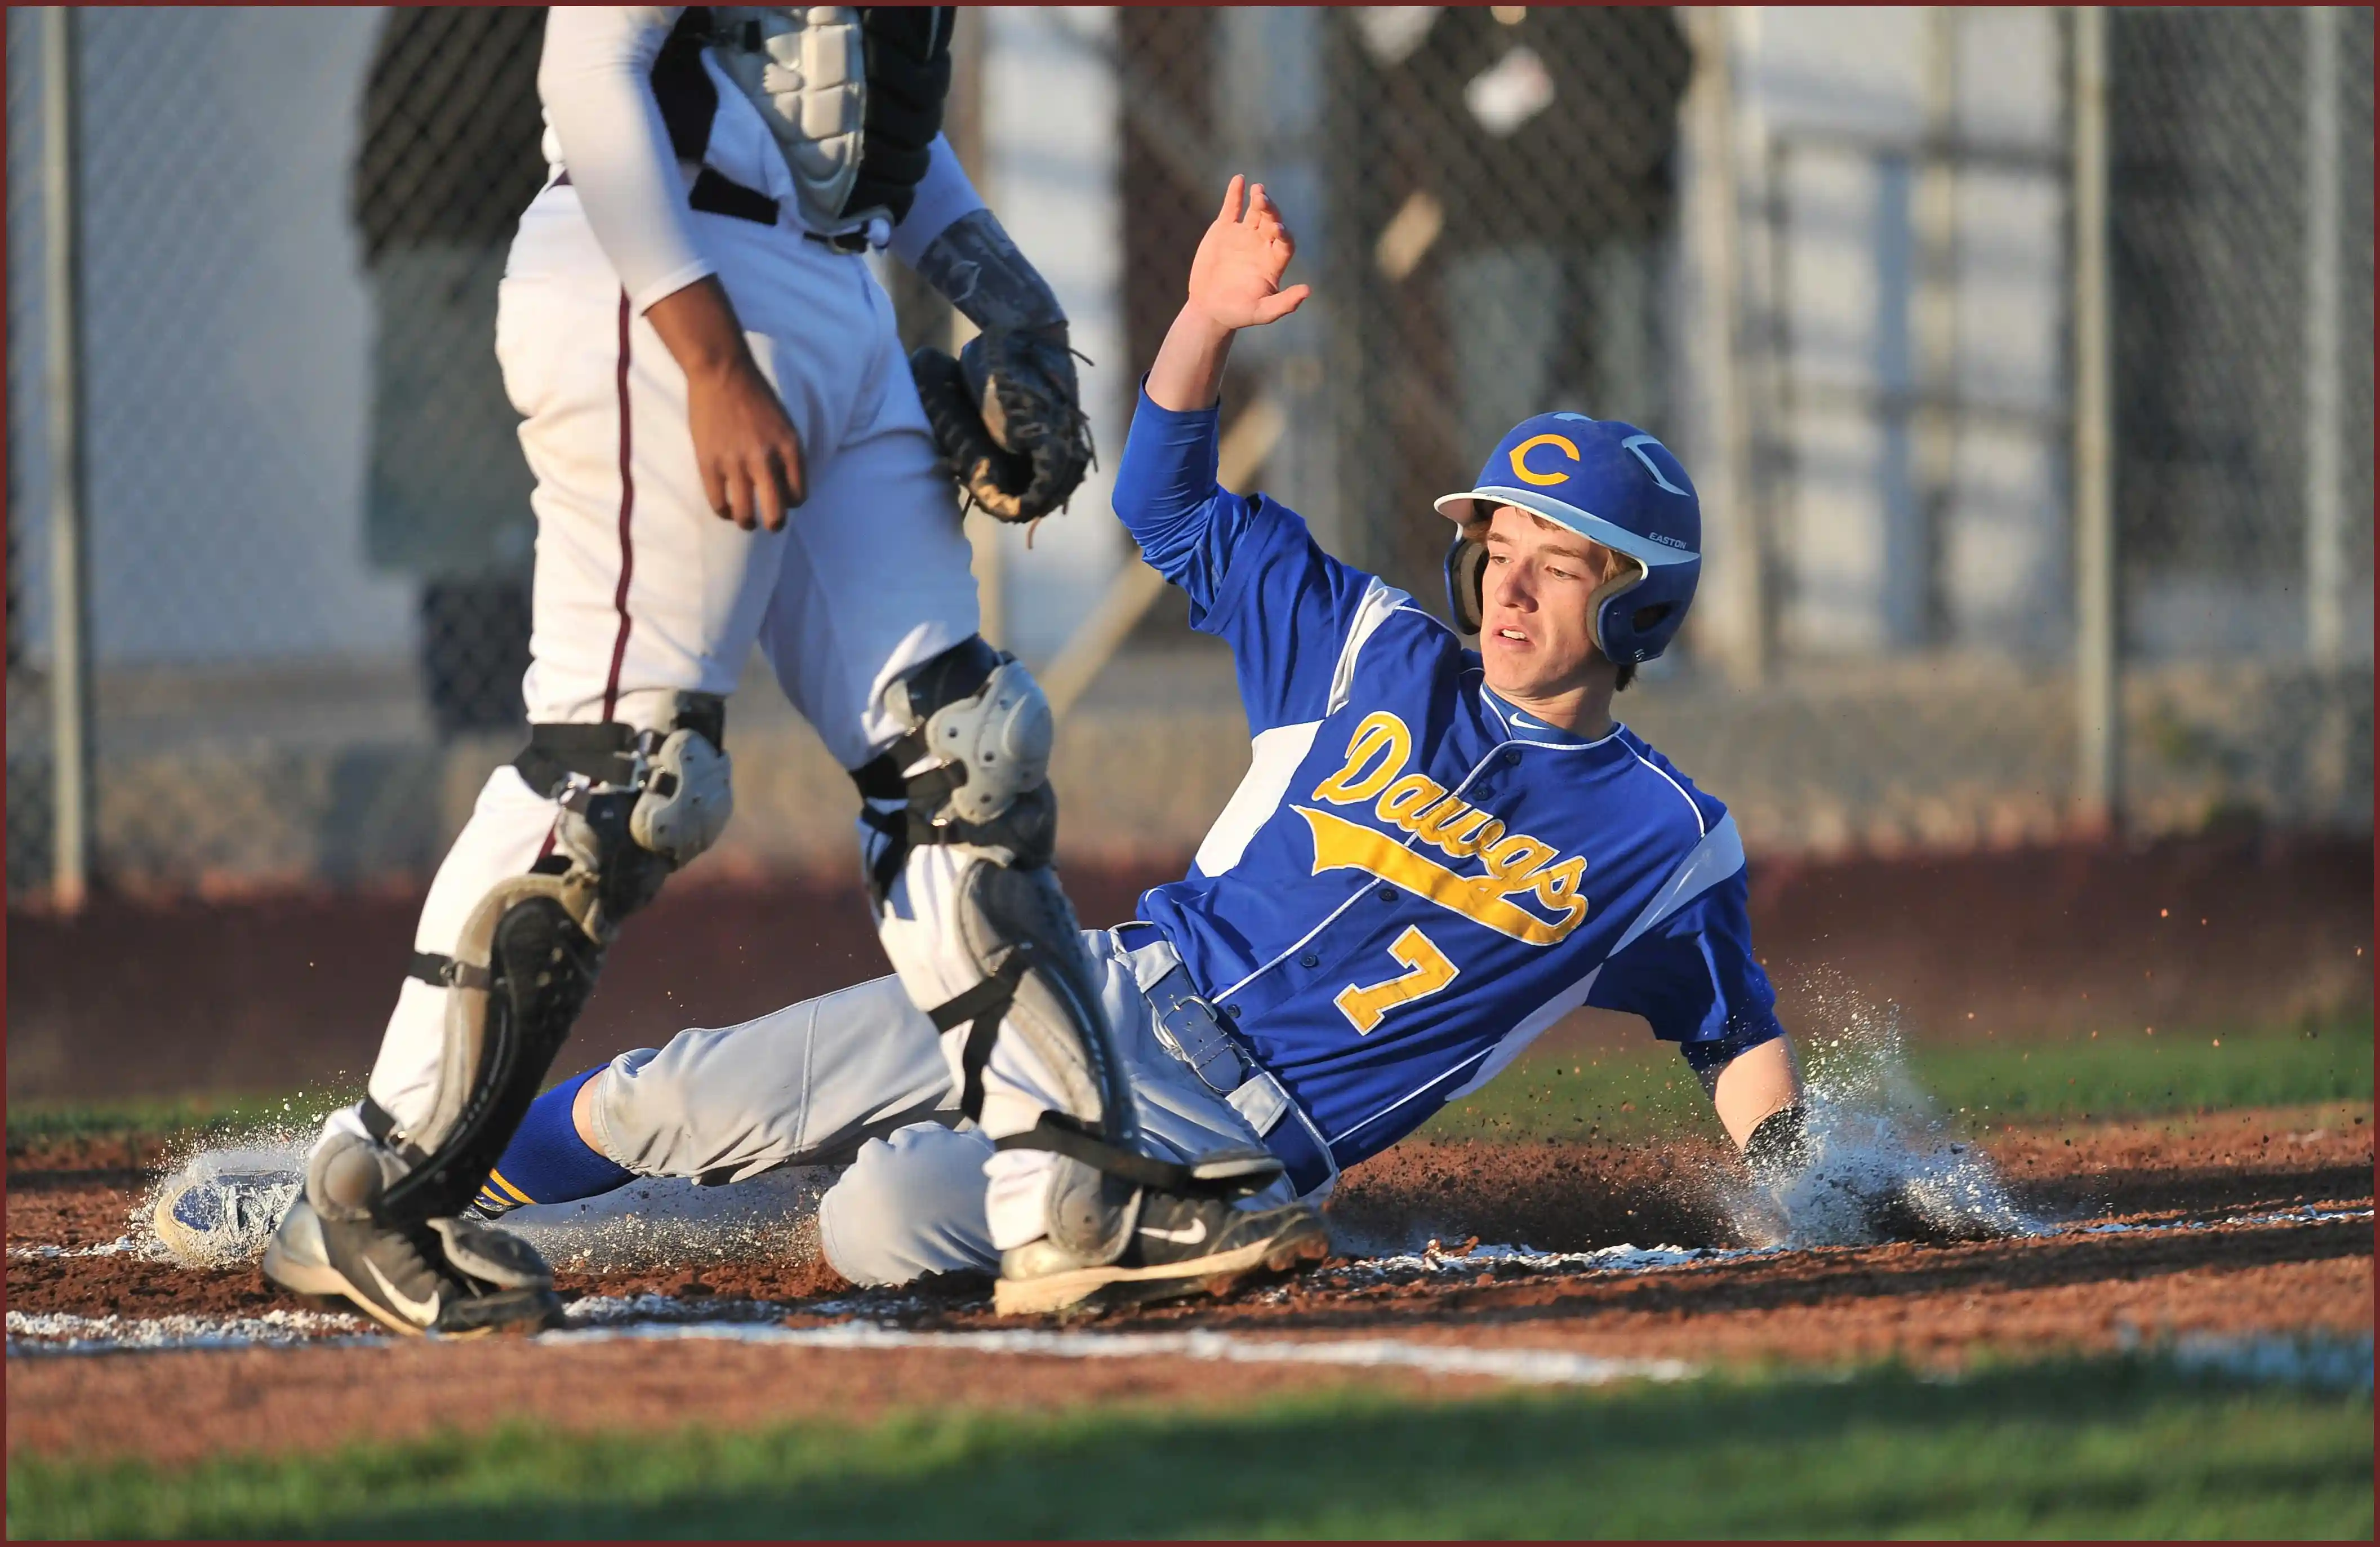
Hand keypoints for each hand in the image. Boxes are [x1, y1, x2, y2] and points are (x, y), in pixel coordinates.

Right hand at [684, 357, 805, 530]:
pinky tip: (726, 509)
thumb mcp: (784, 423)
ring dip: (747, 522)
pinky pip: (719, 502)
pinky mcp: (710, 462)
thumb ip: (786, 453)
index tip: (785, 500)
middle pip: (776, 511)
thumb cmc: (756, 395)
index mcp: (790, 448)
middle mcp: (765, 459)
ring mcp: (736, 462)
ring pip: (745, 512)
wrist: (723, 372)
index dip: (792, 502)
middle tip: (771, 525)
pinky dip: (724, 512)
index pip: (798, 494)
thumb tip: (784, 485)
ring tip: (745, 521)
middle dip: (775, 524)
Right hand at [1185, 175, 1310, 333]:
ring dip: (1258, 199)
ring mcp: (1244, 235)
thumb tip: (1308, 291)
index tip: (1277, 229)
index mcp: (1273, 261)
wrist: (1209, 308)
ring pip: (1255, 212)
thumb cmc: (1238, 314)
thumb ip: (1284, 303)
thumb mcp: (1262, 313)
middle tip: (1263, 200)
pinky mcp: (1224, 230)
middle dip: (1270, 211)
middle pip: (1272, 222)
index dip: (1284, 234)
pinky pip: (1232, 208)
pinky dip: (1235, 194)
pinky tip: (1239, 179)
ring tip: (1258, 190)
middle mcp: (1262, 245)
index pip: (1285, 242)